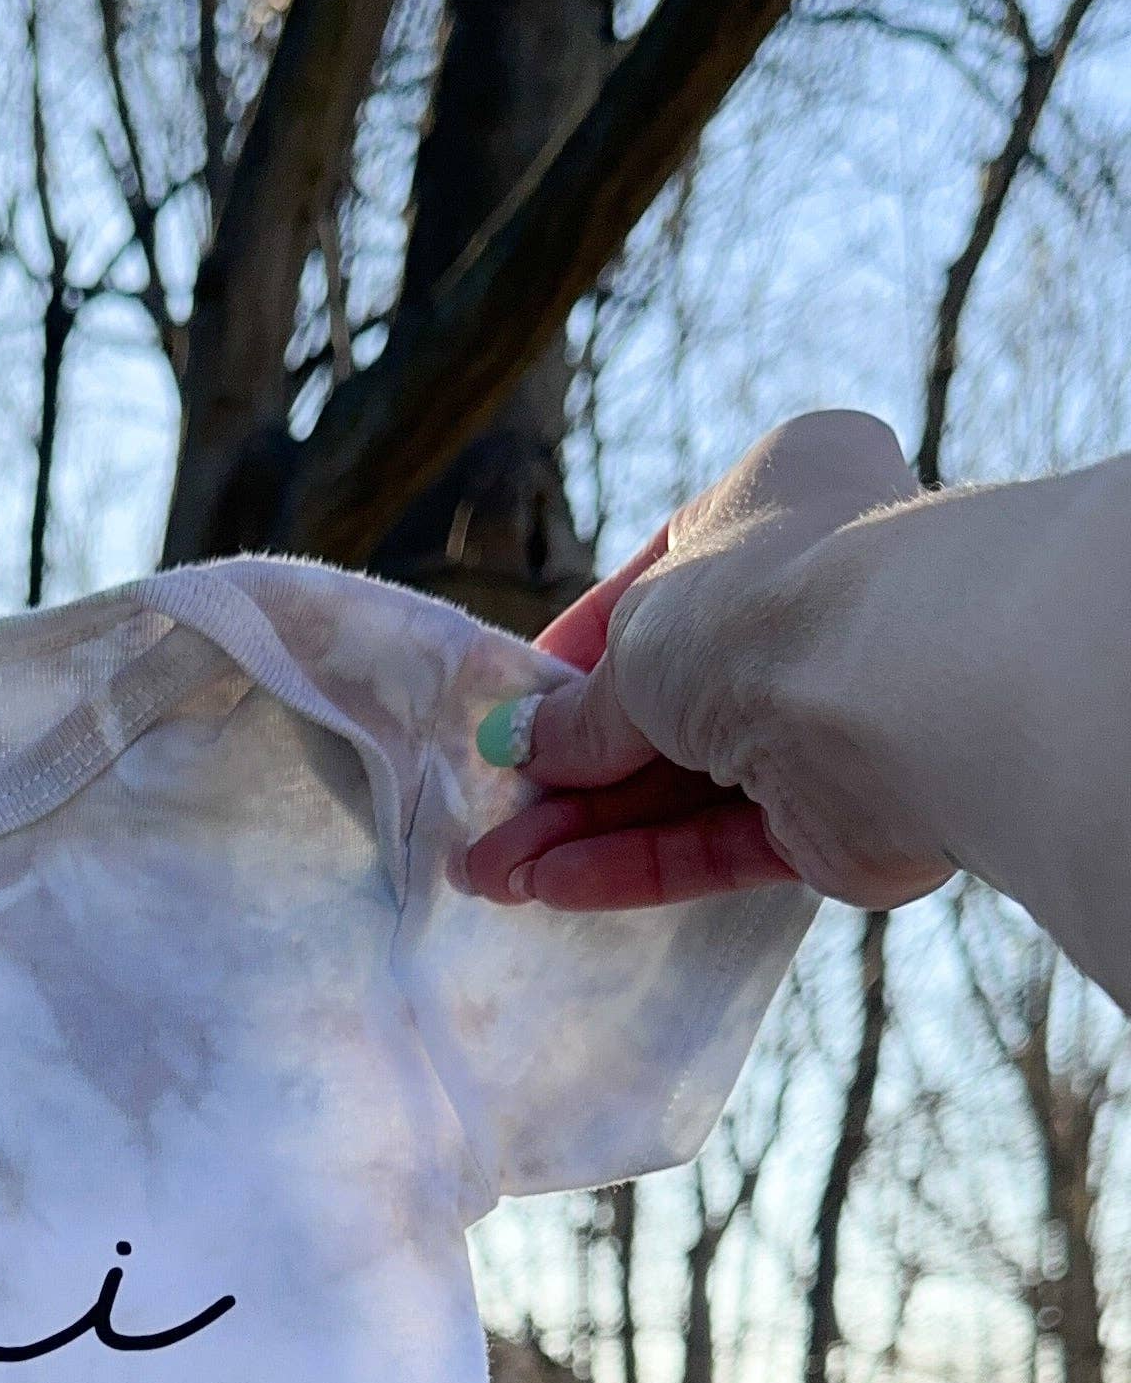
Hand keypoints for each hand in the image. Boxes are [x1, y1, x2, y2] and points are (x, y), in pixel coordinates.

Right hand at [457, 410, 951, 915]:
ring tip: (494, 877)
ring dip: (588, 829)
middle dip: (572, 768)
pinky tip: (558, 887)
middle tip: (491, 822)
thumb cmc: (755, 606)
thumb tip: (521, 750)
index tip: (513, 715)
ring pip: (691, 778)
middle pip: (671, 693)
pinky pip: (726, 837)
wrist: (893, 686)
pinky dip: (643, 861)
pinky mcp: (846, 805)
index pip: (663, 574)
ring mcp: (837, 703)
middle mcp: (820, 592)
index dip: (578, 651)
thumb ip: (580, 711)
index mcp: (784, 495)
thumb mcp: (633, 642)